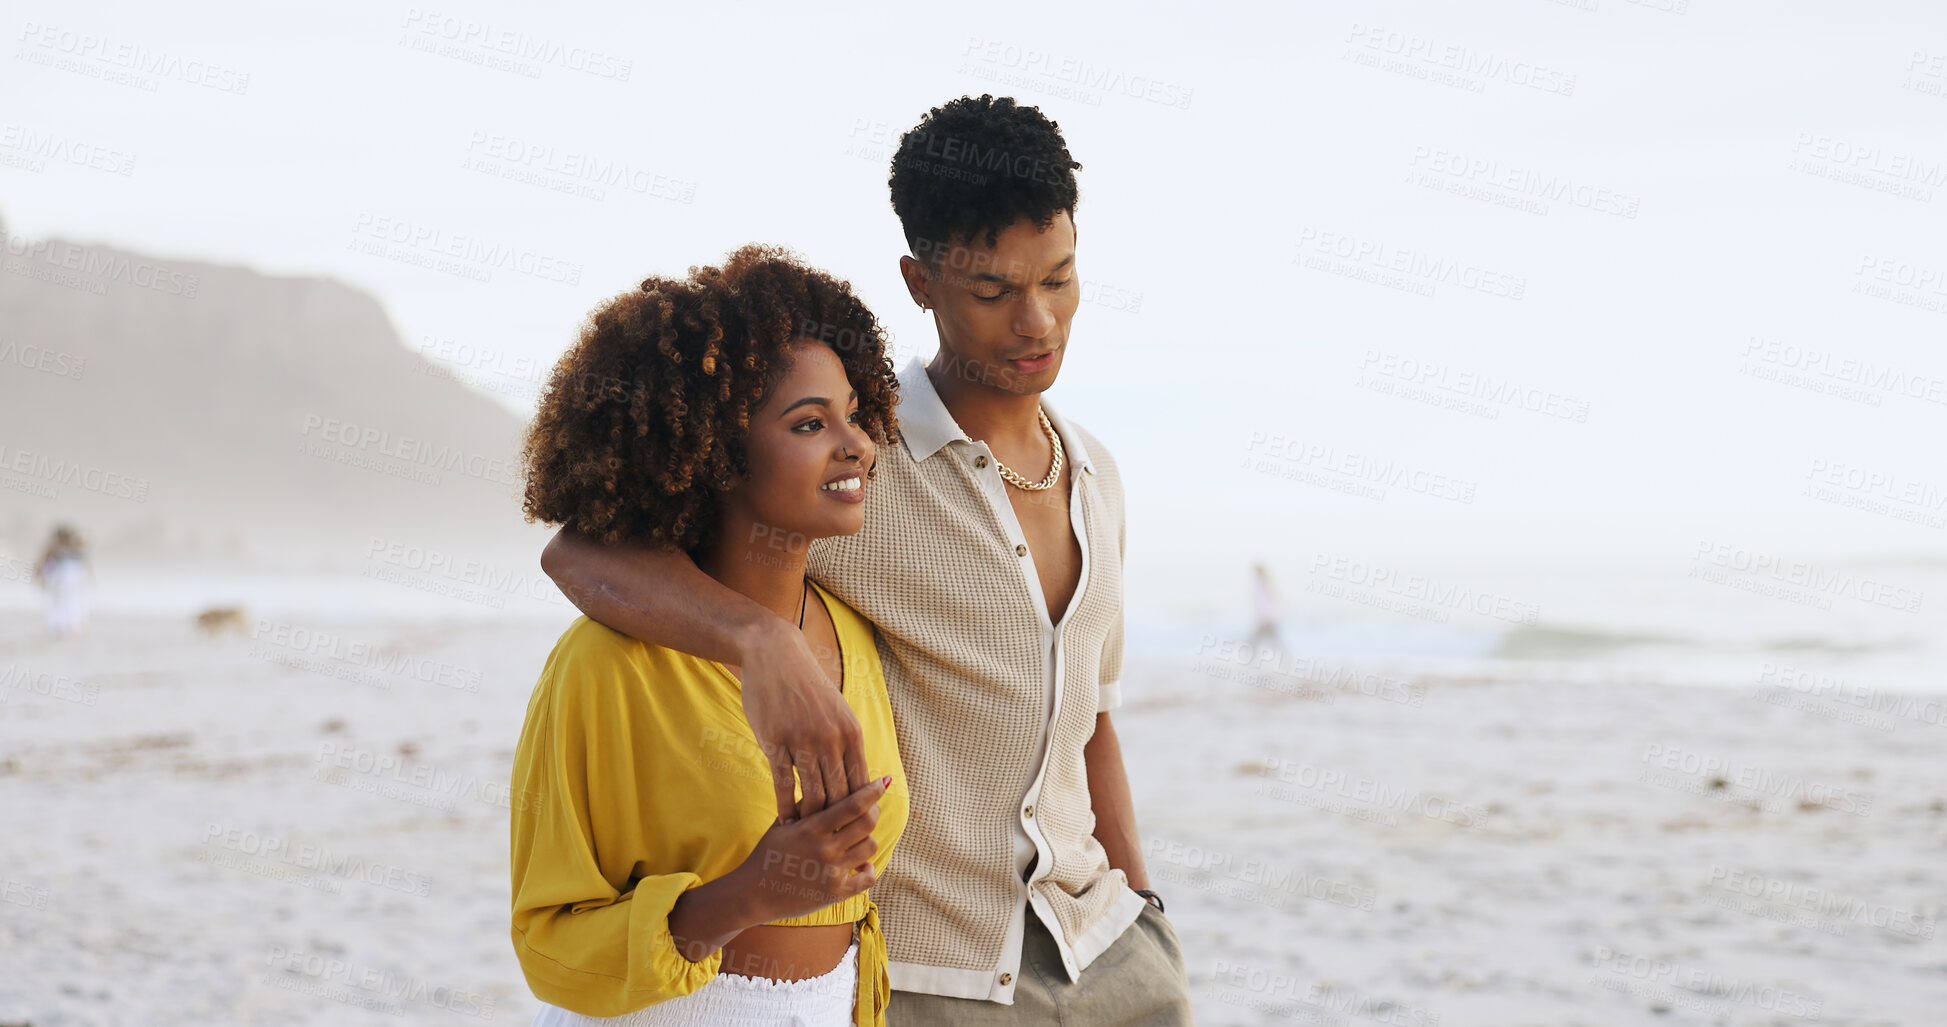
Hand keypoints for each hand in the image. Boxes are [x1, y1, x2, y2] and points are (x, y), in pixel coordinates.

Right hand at [735, 776, 888, 921]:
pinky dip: (868, 869)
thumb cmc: (766, 855)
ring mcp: (831, 872)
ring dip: (868, 840)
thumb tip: (826, 785)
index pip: (853, 804)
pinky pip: (867, 878)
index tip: (883, 782)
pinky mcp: (835, 893)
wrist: (752, 893)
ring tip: (859, 840)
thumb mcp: (781, 825)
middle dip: (874, 812)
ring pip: (870, 847)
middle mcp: (825, 849)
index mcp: (811, 828)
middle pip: (868, 823)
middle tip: (871, 810)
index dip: (872, 791)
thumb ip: (804, 806)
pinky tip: (860, 865)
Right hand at [739, 618, 871, 821]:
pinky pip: (783, 785)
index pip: (861, 785)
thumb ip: (848, 745)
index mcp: (851, 733)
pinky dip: (785, 808)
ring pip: (813, 796)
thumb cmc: (808, 688)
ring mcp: (803, 742)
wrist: (775, 656)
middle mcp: (832, 739)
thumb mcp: (837, 712)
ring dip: (810, 821)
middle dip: (836, 823)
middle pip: (839, 796)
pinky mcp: (776, 742)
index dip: (858, 812)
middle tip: (832, 842)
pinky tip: (785, 822)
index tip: (853, 830)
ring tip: (807, 837)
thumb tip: (861, 780)